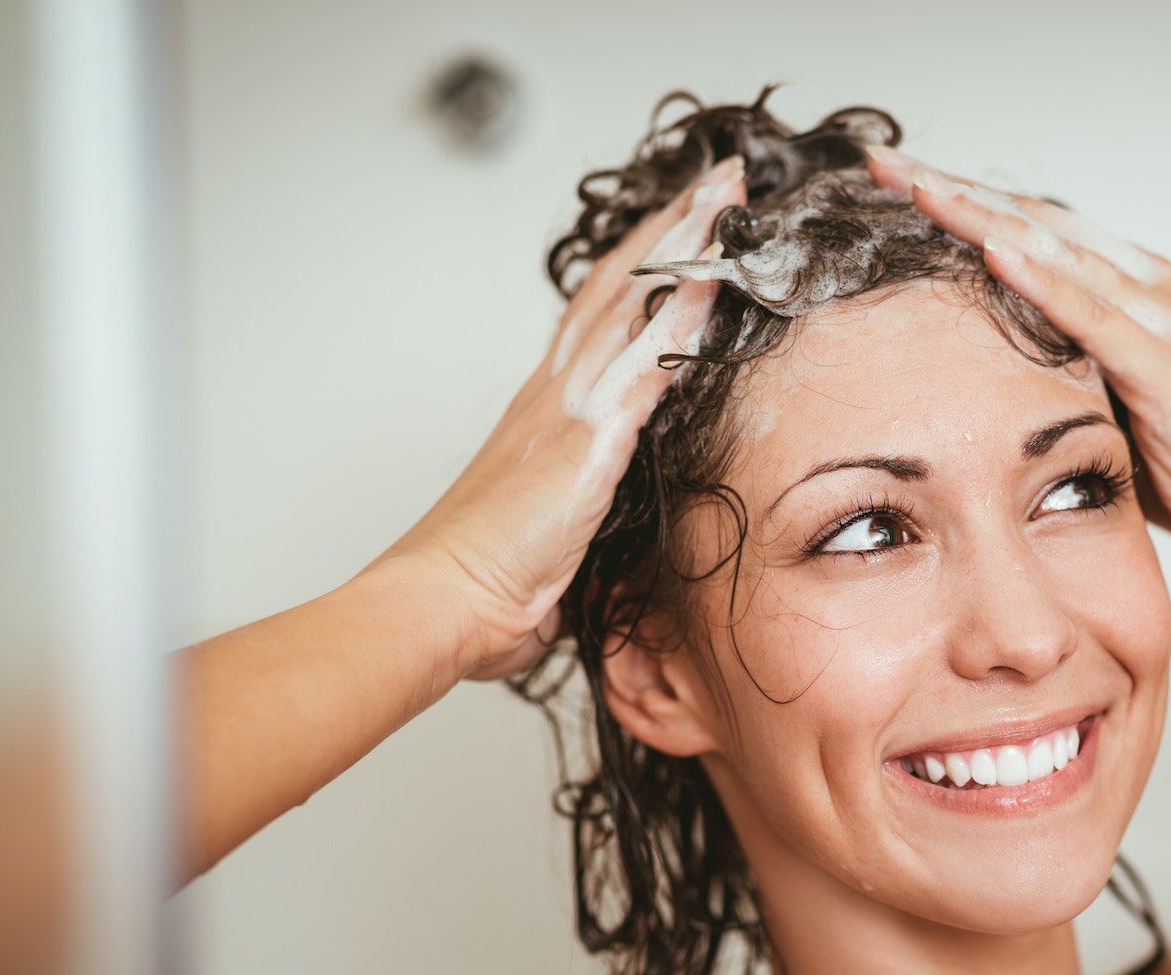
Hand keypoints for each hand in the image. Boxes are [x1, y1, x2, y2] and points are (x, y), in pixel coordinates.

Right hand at [375, 156, 747, 680]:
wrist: (444, 599)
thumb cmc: (484, 581)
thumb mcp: (548, 531)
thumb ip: (577, 511)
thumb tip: (594, 531)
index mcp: (544, 413)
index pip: (599, 318)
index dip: (640, 268)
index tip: (679, 227)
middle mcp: (554, 395)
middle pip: (618, 288)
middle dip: (670, 229)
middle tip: (717, 180)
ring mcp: (569, 410)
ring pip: (632, 304)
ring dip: (684, 247)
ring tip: (726, 197)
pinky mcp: (587, 441)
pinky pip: (645, 366)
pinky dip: (681, 320)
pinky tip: (715, 281)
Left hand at [866, 147, 1170, 567]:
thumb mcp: (1093, 399)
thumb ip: (1047, 362)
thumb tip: (963, 358)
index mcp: (1123, 284)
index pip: (1028, 224)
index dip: (960, 199)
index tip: (889, 178)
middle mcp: (1144, 282)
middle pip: (1032, 221)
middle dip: (953, 191)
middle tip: (882, 161)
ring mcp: (1160, 316)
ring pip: (1056, 253)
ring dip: (982, 219)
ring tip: (918, 188)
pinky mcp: (1167, 362)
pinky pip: (1093, 315)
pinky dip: (1042, 281)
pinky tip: (994, 253)